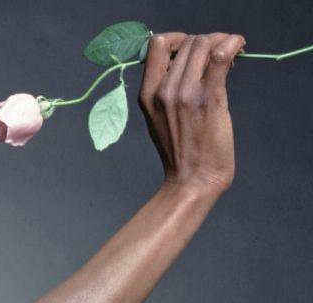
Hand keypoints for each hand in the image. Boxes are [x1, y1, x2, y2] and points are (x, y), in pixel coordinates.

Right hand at [137, 32, 246, 195]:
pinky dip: (234, 44)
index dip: (178, 38)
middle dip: (207, 41)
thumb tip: (184, 63)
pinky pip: (221, 57)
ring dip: (222, 41)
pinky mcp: (209, 99)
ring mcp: (185, 94)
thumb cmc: (179, 150)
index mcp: (147, 94)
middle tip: (220, 54)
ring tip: (232, 54)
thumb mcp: (157, 117)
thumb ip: (163, 89)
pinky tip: (240, 49)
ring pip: (203, 44)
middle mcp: (163, 91)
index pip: (157, 44)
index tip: (192, 51)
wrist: (192, 179)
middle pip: (187, 41)